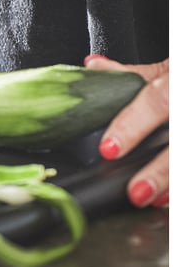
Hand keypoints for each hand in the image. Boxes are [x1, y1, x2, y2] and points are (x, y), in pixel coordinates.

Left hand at [84, 55, 168, 208]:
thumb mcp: (170, 67)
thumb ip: (134, 74)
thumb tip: (95, 67)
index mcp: (180, 80)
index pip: (158, 102)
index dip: (132, 126)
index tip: (109, 149)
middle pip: (180, 140)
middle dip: (160, 169)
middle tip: (137, 191)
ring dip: (173, 182)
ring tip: (151, 199)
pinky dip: (179, 185)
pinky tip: (169, 197)